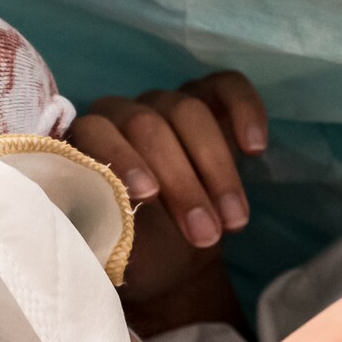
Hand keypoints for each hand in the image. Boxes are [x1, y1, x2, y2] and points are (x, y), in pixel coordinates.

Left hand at [68, 73, 266, 331]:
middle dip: (182, 184)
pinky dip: (245, 110)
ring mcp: (166, 104)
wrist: (173, 255)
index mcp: (86, 145)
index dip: (122, 159)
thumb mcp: (111, 251)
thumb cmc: (135, 251)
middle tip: (205, 235)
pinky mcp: (209, 101)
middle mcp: (122, 114)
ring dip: (217, 170)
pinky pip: (227, 87)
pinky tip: (255, 149)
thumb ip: (97, 228)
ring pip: (190, 112)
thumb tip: (85, 218)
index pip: (96, 131)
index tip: (149, 198)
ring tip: (235, 223)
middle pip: (149, 126)